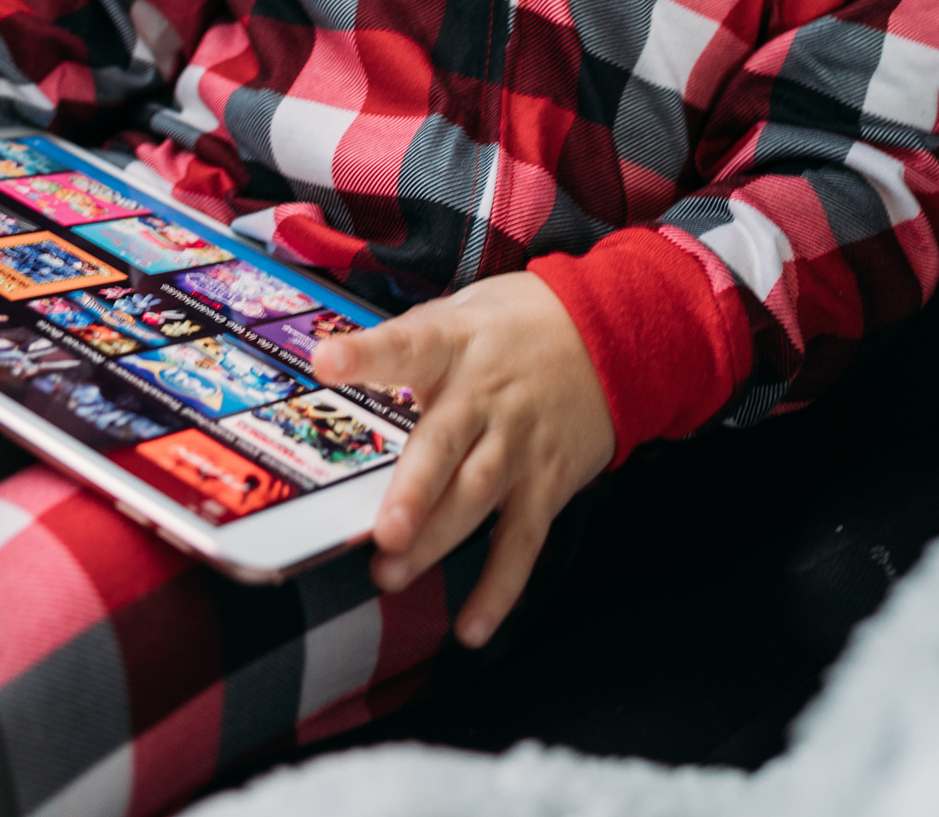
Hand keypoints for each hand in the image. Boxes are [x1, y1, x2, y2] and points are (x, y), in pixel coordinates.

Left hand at [311, 271, 614, 647]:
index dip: (366, 354)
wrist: (612, 333)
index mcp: (455, 346)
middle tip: (383, 531)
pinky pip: (521, 542)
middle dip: (414, 490)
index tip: (326, 360)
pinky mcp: (547, 483)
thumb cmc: (519, 324)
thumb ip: (409, 341)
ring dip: (437, 540)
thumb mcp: (462, 311)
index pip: (407, 345)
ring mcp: (519, 444)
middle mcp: (485, 398)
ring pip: (476, 496)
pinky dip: (499, 587)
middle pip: (445, 444)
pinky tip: (470, 627)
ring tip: (393, 575)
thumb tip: (334, 361)